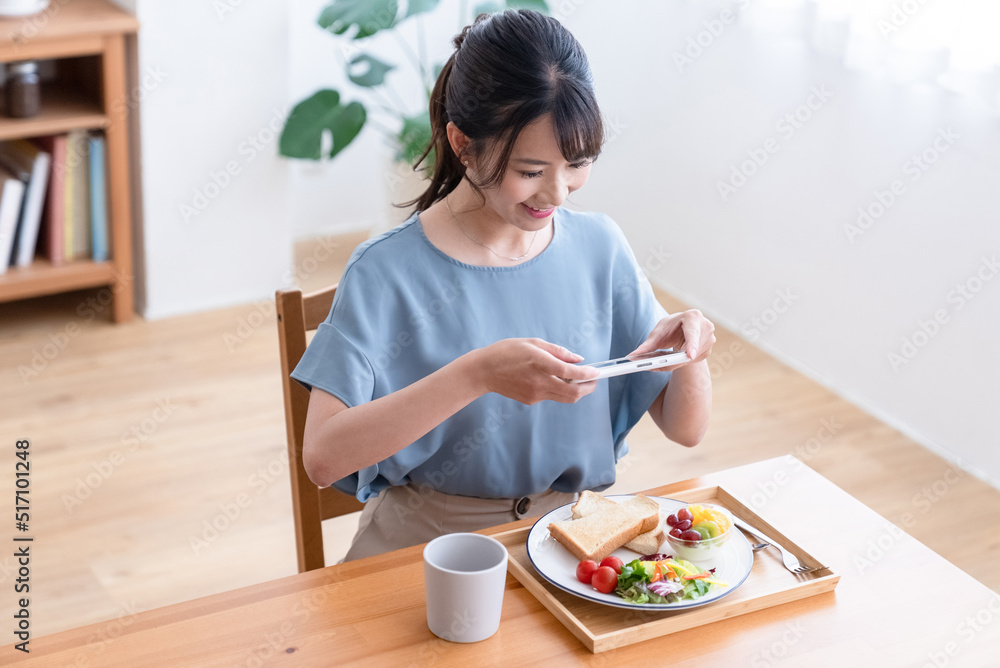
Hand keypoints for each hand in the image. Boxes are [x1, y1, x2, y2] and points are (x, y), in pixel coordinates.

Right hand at [475, 338, 599, 404]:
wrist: (483, 371)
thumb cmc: (506, 352)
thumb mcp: (532, 342)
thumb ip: (558, 351)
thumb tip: (578, 359)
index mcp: (540, 363)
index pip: (571, 372)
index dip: (587, 374)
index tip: (597, 371)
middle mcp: (539, 381)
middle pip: (573, 392)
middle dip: (588, 387)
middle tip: (594, 380)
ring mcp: (535, 394)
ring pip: (565, 397)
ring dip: (577, 390)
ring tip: (579, 379)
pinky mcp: (531, 400)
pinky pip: (552, 396)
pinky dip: (559, 389)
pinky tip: (555, 379)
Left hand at [629, 310, 715, 366]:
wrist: (683, 329)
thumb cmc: (671, 327)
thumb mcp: (659, 332)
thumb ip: (648, 344)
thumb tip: (632, 356)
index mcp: (693, 317)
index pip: (693, 332)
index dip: (692, 343)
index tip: (689, 355)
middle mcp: (705, 327)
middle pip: (691, 349)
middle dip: (676, 357)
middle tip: (659, 364)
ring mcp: (710, 339)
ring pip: (691, 358)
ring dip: (677, 360)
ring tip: (669, 353)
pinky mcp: (708, 350)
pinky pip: (693, 361)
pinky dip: (682, 362)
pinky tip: (677, 355)